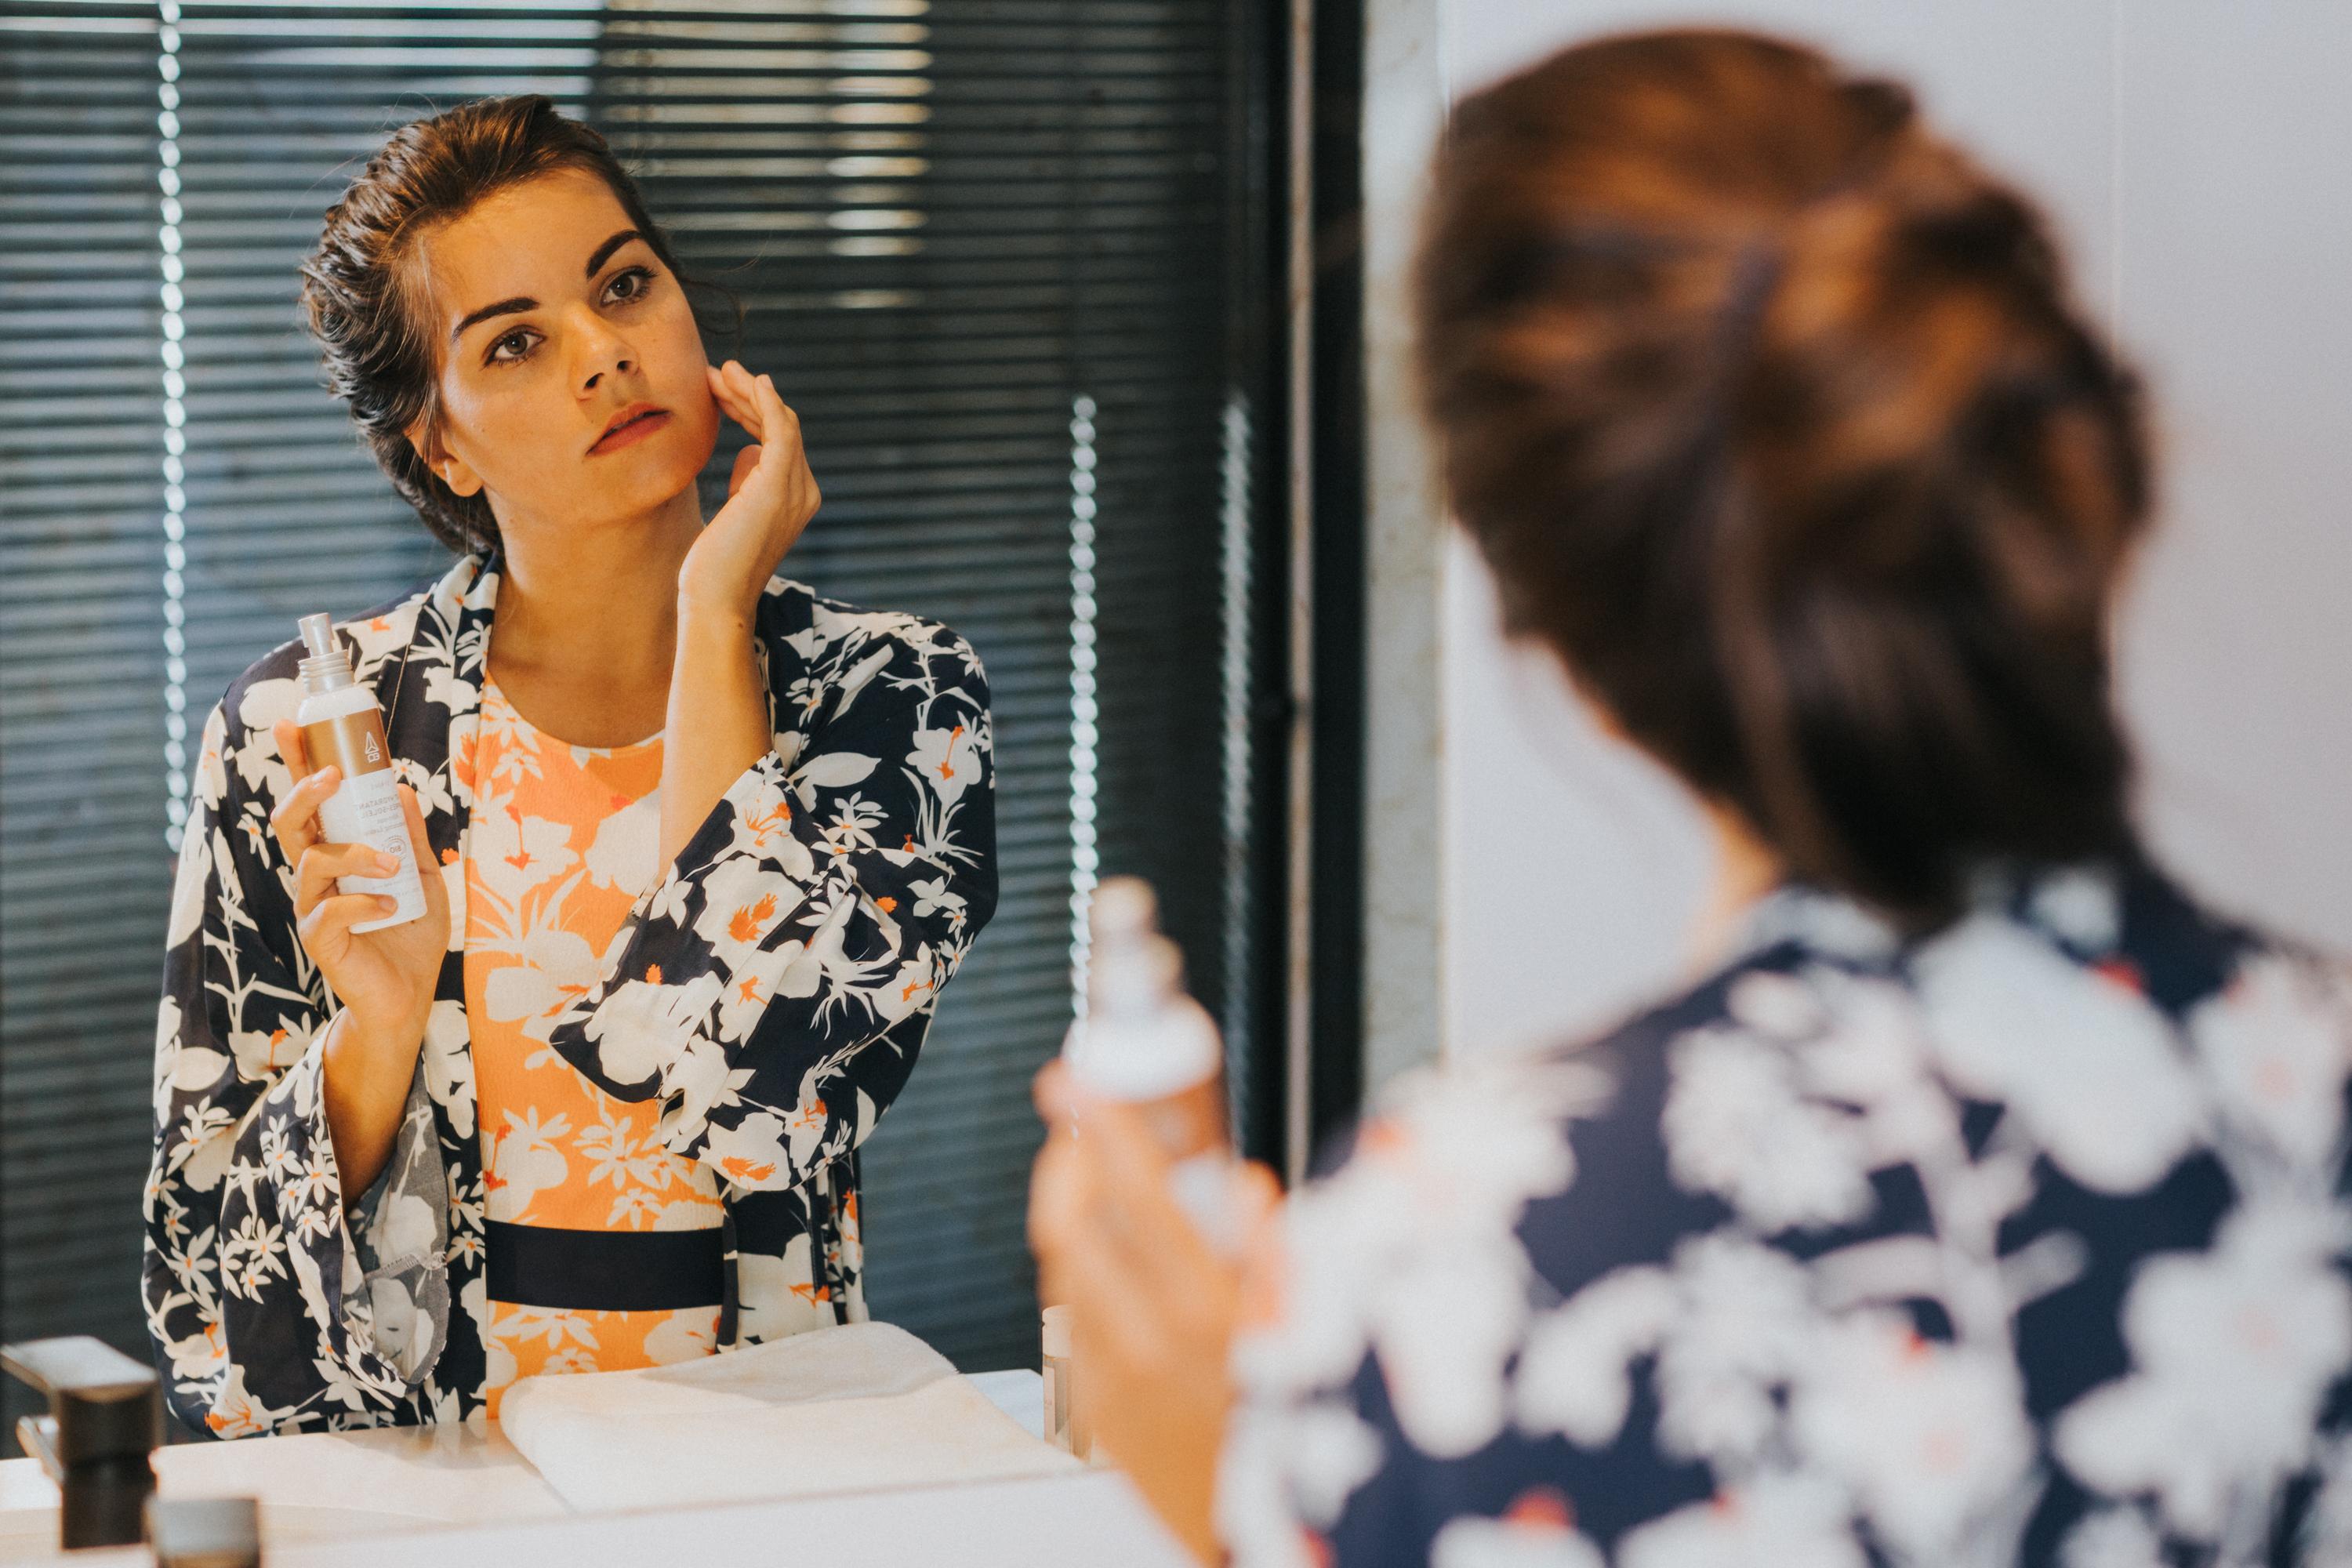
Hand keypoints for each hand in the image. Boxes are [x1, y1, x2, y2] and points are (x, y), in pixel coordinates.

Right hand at [268, 718, 448, 1056]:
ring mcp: (312, 906)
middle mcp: (316, 874)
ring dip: (355, 854)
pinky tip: (391, 906)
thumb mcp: (425, 874)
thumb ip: (410, 836)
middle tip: (330, 775)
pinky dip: (364, 901)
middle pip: (288, 823)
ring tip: (392, 865)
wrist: (410, 993)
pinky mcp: (319, 939)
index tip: (293, 724)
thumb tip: (399, 787)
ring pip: (311, 862)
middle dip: (303, 793)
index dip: (297, 763)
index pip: (311, 802)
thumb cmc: (410, 930)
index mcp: (336, 852)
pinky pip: (331, 911)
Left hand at [678, 359, 821, 623]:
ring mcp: (795, 489)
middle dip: (747, 395)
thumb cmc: (714, 566)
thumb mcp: (733, 513)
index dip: (749, 409)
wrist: (714, 599)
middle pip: (781, 426)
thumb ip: (746, 483)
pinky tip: (751, 381)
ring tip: (719, 371)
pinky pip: (781, 431)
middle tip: (715, 371)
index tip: (716, 390)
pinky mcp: (778, 487)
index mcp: (795, 498)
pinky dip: (767, 403)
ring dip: (749, 391)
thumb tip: (747, 451)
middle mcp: (803, 492)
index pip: (778, 440)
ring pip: (780, 423)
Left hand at [1027, 1060, 1281, 1565]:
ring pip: (1062, 1268)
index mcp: (1209, 1319)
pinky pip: (1070, 1317)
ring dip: (1073, 1212)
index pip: (1139, 1197)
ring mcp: (1109, 1382)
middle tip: (1077, 1119)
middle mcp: (1146, 1348)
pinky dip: (1083, 1272)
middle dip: (1067, 1159)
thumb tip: (1244, 1187)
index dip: (1105, 1127)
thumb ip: (1272, 1255)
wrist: (1264, 1547)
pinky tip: (1115, 1261)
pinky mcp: (1094, 1409)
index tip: (1080, 1078)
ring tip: (1099, 1180)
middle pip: (1069, 1226)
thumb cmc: (1303, 1437)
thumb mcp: (1309, 1332)